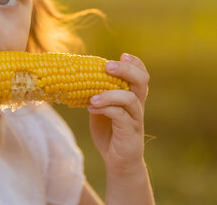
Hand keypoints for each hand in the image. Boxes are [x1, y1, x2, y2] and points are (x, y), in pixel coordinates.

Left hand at [87, 53, 148, 174]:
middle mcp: (137, 105)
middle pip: (141, 81)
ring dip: (110, 94)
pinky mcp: (130, 132)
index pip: (140, 74)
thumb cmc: (108, 131)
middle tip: (108, 66)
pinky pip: (121, 116)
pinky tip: (91, 108)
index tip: (123, 55)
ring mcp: (135, 118)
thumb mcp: (100, 108)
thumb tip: (75, 75)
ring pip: (131, 99)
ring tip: (92, 97)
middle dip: (126, 70)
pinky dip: (106, 109)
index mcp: (131, 95)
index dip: (135, 63)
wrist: (116, 160)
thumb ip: (96, 93)